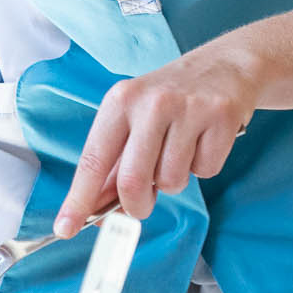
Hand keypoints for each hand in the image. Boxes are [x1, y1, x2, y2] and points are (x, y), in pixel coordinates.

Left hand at [54, 48, 256, 232]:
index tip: (66, 228)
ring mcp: (188, 109)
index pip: (93, 160)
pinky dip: (202, 166)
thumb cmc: (172, 97)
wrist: (225, 64)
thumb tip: (94, 207)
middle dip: (136, 206)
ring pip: (171, 181)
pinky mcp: (221, 117)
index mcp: (120, 101)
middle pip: (132, 182)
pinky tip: (202, 141)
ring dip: (173, 181)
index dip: (79, 200)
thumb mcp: (134, 116)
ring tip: (180, 150)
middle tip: (142, 204)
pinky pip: (205, 172)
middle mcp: (151, 103)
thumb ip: (113, 161)